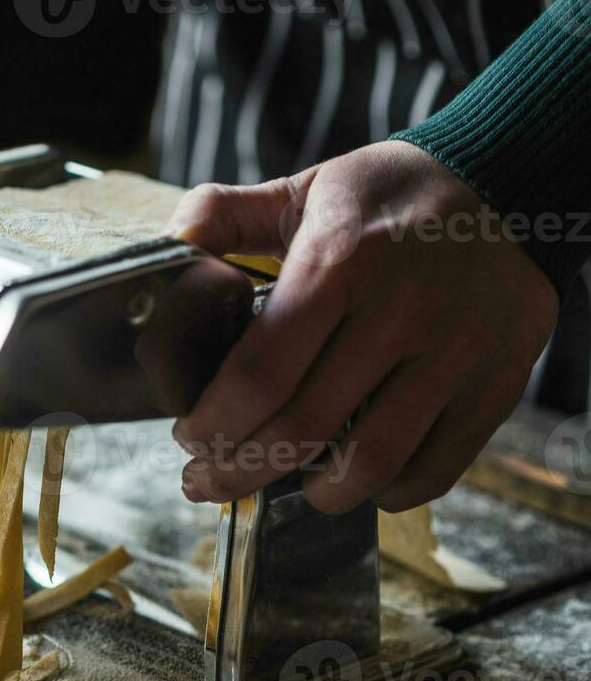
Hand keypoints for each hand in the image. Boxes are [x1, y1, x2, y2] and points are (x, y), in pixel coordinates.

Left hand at [166, 140, 558, 513]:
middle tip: (210, 480)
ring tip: (286, 482)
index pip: (259, 374)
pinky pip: (435, 468)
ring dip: (314, 492)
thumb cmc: (391, 198)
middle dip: (239, 470)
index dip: (212, 424)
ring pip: (370, 462)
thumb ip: (225, 214)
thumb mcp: (304, 189)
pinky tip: (354, 479)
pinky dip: (387, 492)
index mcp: (341, 261)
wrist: (512, 188)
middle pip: (302, 427)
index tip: (190, 438)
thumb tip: (168, 245)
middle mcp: (402, 311)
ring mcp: (456, 353)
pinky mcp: (496, 384)